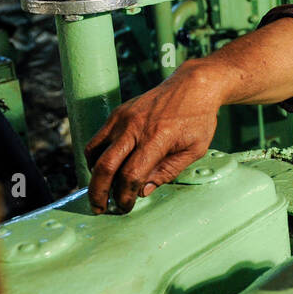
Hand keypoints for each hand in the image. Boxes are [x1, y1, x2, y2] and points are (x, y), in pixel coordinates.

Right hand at [85, 59, 228, 213]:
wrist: (193, 85)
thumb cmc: (198, 118)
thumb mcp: (194, 150)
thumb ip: (168, 172)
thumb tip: (142, 190)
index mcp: (157, 138)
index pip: (131, 175)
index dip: (125, 196)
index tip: (125, 206)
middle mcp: (135, 127)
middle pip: (105, 166)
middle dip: (99, 192)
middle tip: (99, 208)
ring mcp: (122, 118)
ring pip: (95, 152)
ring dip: (95, 175)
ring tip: (103, 189)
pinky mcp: (117, 113)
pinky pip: (97, 139)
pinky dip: (96, 157)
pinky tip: (106, 168)